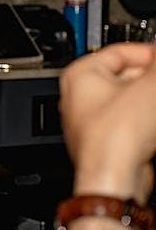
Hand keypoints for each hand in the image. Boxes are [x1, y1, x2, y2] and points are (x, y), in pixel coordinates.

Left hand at [59, 43, 155, 200]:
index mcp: (80, 75)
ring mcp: (94, 120)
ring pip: (132, 100)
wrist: (115, 178)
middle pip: (128, 76)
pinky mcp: (109, 140)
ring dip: (152, 99)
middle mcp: (80, 97)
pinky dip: (149, 117)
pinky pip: (133, 120)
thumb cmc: (115, 135)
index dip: (149, 54)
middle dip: (153, 79)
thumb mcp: (150, 88)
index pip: (121, 51)